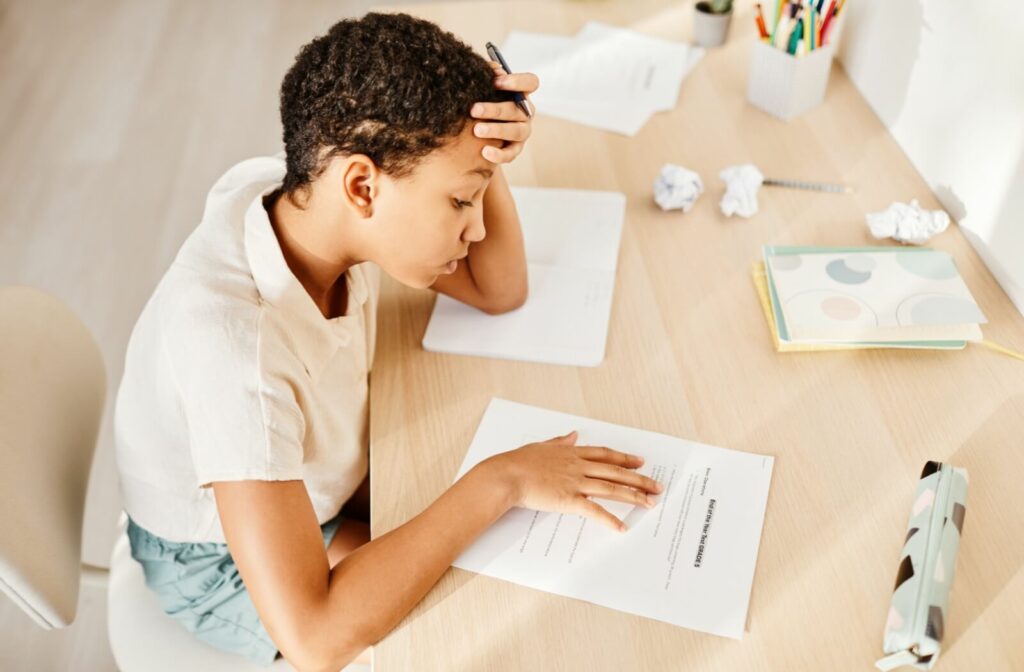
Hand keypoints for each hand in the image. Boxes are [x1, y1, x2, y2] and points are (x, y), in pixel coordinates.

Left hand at [470, 61, 538, 163]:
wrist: (476, 132)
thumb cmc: (482, 101)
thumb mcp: (484, 88)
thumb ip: (489, 76)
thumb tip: (493, 70)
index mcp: (521, 93)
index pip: (531, 82)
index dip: (517, 82)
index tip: (496, 82)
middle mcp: (526, 112)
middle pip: (518, 109)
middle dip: (495, 109)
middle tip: (474, 110)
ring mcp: (522, 132)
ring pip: (516, 131)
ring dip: (496, 130)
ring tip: (477, 130)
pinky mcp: (515, 149)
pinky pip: (511, 154)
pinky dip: (499, 154)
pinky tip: (485, 152)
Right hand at [481, 431, 662, 531]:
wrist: (507, 475)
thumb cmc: (519, 462)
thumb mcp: (542, 446)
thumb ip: (561, 441)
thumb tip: (574, 435)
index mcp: (573, 453)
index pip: (606, 455)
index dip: (625, 458)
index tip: (640, 461)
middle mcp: (579, 466)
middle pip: (616, 472)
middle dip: (639, 479)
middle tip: (657, 486)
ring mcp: (576, 483)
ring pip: (612, 488)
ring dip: (633, 496)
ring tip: (650, 503)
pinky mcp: (569, 500)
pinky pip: (594, 510)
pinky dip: (610, 519)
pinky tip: (622, 527)